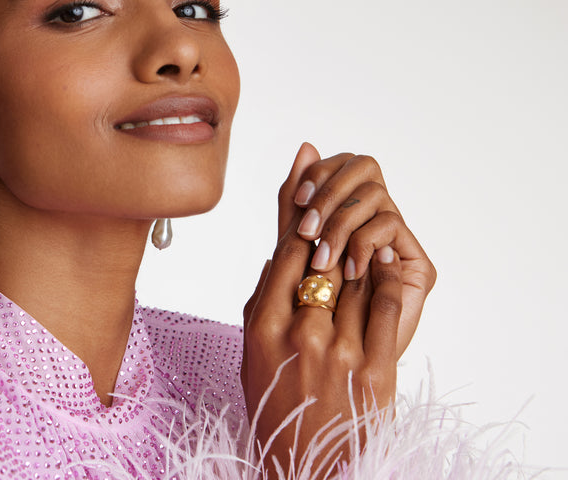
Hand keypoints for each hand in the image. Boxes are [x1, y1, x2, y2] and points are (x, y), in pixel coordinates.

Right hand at [241, 143, 435, 471]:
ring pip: (357, 277)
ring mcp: (338, 351)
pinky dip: (388, 280)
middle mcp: (298, 333)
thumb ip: (263, 300)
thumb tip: (277, 251)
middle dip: (334, 228)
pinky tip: (387, 266)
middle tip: (344, 197)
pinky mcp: (376, 370)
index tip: (312, 187)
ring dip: (363, 254)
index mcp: (261, 326)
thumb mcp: (252, 349)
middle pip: (322, 258)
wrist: (305, 464)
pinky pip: (387, 306)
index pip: (285, 252)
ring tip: (368, 235)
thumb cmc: (275, 404)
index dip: (303, 216)